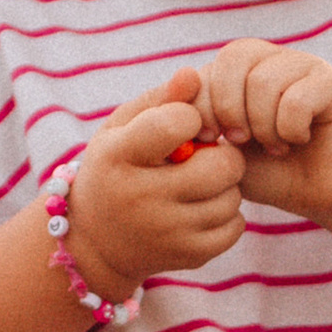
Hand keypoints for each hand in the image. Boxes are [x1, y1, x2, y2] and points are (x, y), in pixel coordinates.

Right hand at [65, 72, 246, 290]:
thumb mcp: (123, 128)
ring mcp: (166, 232)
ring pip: (232, 197)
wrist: (95, 242)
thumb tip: (194, 73)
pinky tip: (203, 208)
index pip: (178, 122)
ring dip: (225, 186)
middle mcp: (141, 197)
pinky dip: (227, 215)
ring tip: (200, 183)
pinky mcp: (187, 257)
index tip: (184, 125)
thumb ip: (160, 98)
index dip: (192, 117)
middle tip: (206, 156)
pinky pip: (236, 227)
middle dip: (222, 154)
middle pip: (222, 166)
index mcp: (118, 156)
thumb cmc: (116, 168)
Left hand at [195, 39, 331, 223]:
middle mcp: (272, 59)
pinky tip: (299, 140)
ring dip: (263, 126)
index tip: (209, 138)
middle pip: (234, 60)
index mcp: (241, 70)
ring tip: (275, 146)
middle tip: (241, 142)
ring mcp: (305, 68)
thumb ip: (198, 127)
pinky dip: (290, 129)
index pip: (208, 66)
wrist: (323, 195)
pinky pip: (297, 98)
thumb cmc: (272, 173)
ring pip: (265, 81)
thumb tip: (173, 95)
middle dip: (228, 110)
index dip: (200, 105)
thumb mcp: (223, 154)